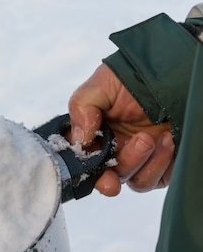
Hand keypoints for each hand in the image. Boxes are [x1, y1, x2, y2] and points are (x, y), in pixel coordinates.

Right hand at [68, 64, 174, 195]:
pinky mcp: (162, 164)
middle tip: (135, 149)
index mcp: (93, 137)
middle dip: (116, 172)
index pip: (81, 162)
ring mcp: (138, 159)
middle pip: (107, 178)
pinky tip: (168, 140)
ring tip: (153, 137)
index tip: (97, 170)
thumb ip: (82, 109)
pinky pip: (157, 178)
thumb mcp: (100, 85)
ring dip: (142, 163)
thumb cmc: (132, 77)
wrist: (172, 70)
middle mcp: (113, 151)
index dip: (83, 171)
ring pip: (133, 181)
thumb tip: (79, 140)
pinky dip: (161, 164)